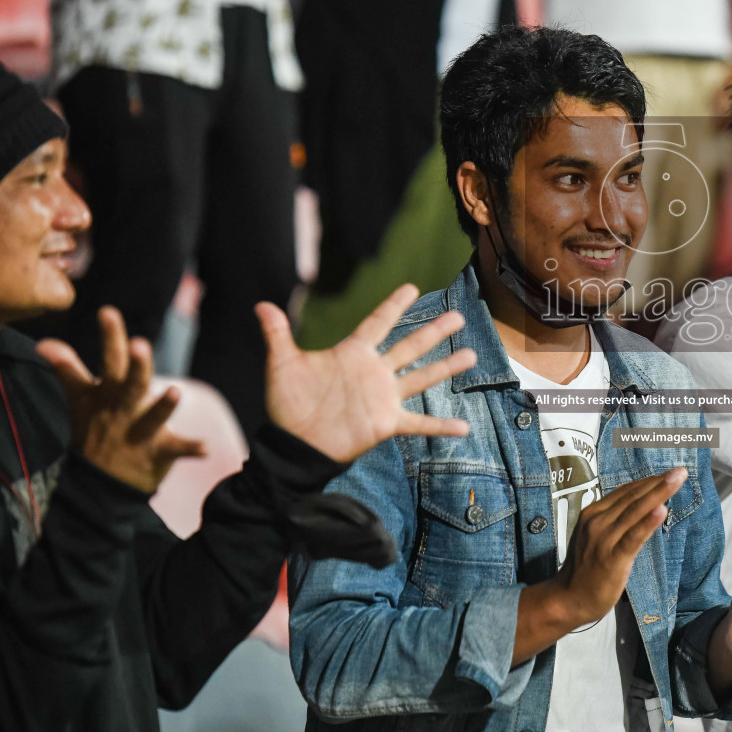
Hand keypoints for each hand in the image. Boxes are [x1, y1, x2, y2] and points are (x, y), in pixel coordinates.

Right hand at [37, 308, 204, 493]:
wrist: (98, 485)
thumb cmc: (93, 431)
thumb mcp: (79, 400)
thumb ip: (66, 369)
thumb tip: (43, 343)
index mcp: (107, 394)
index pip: (109, 360)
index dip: (110, 336)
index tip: (108, 312)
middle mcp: (123, 411)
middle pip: (131, 385)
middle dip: (136, 366)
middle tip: (139, 345)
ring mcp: (140, 434)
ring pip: (153, 418)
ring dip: (163, 406)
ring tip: (174, 391)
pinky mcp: (158, 453)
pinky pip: (177, 450)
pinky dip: (191, 449)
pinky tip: (207, 448)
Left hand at [256, 283, 476, 463]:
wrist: (294, 444)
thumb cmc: (288, 405)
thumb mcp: (282, 366)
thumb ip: (278, 335)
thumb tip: (261, 305)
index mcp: (353, 353)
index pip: (378, 323)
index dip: (394, 306)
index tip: (412, 288)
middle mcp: (374, 372)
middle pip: (409, 346)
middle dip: (434, 331)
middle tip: (457, 315)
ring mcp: (383, 397)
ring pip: (421, 377)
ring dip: (445, 367)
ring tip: (470, 355)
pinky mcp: (385, 422)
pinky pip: (418, 423)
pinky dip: (440, 427)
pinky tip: (463, 428)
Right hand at [551, 470, 687, 626]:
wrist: (569, 598)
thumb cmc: (586, 568)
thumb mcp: (596, 536)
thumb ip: (615, 520)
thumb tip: (641, 507)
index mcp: (593, 513)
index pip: (626, 491)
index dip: (649, 481)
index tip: (668, 473)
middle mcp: (597, 520)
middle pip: (633, 497)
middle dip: (659, 482)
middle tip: (681, 471)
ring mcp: (605, 538)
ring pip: (636, 511)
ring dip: (659, 493)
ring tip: (677, 480)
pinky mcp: (613, 558)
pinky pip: (633, 536)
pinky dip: (648, 522)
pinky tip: (663, 510)